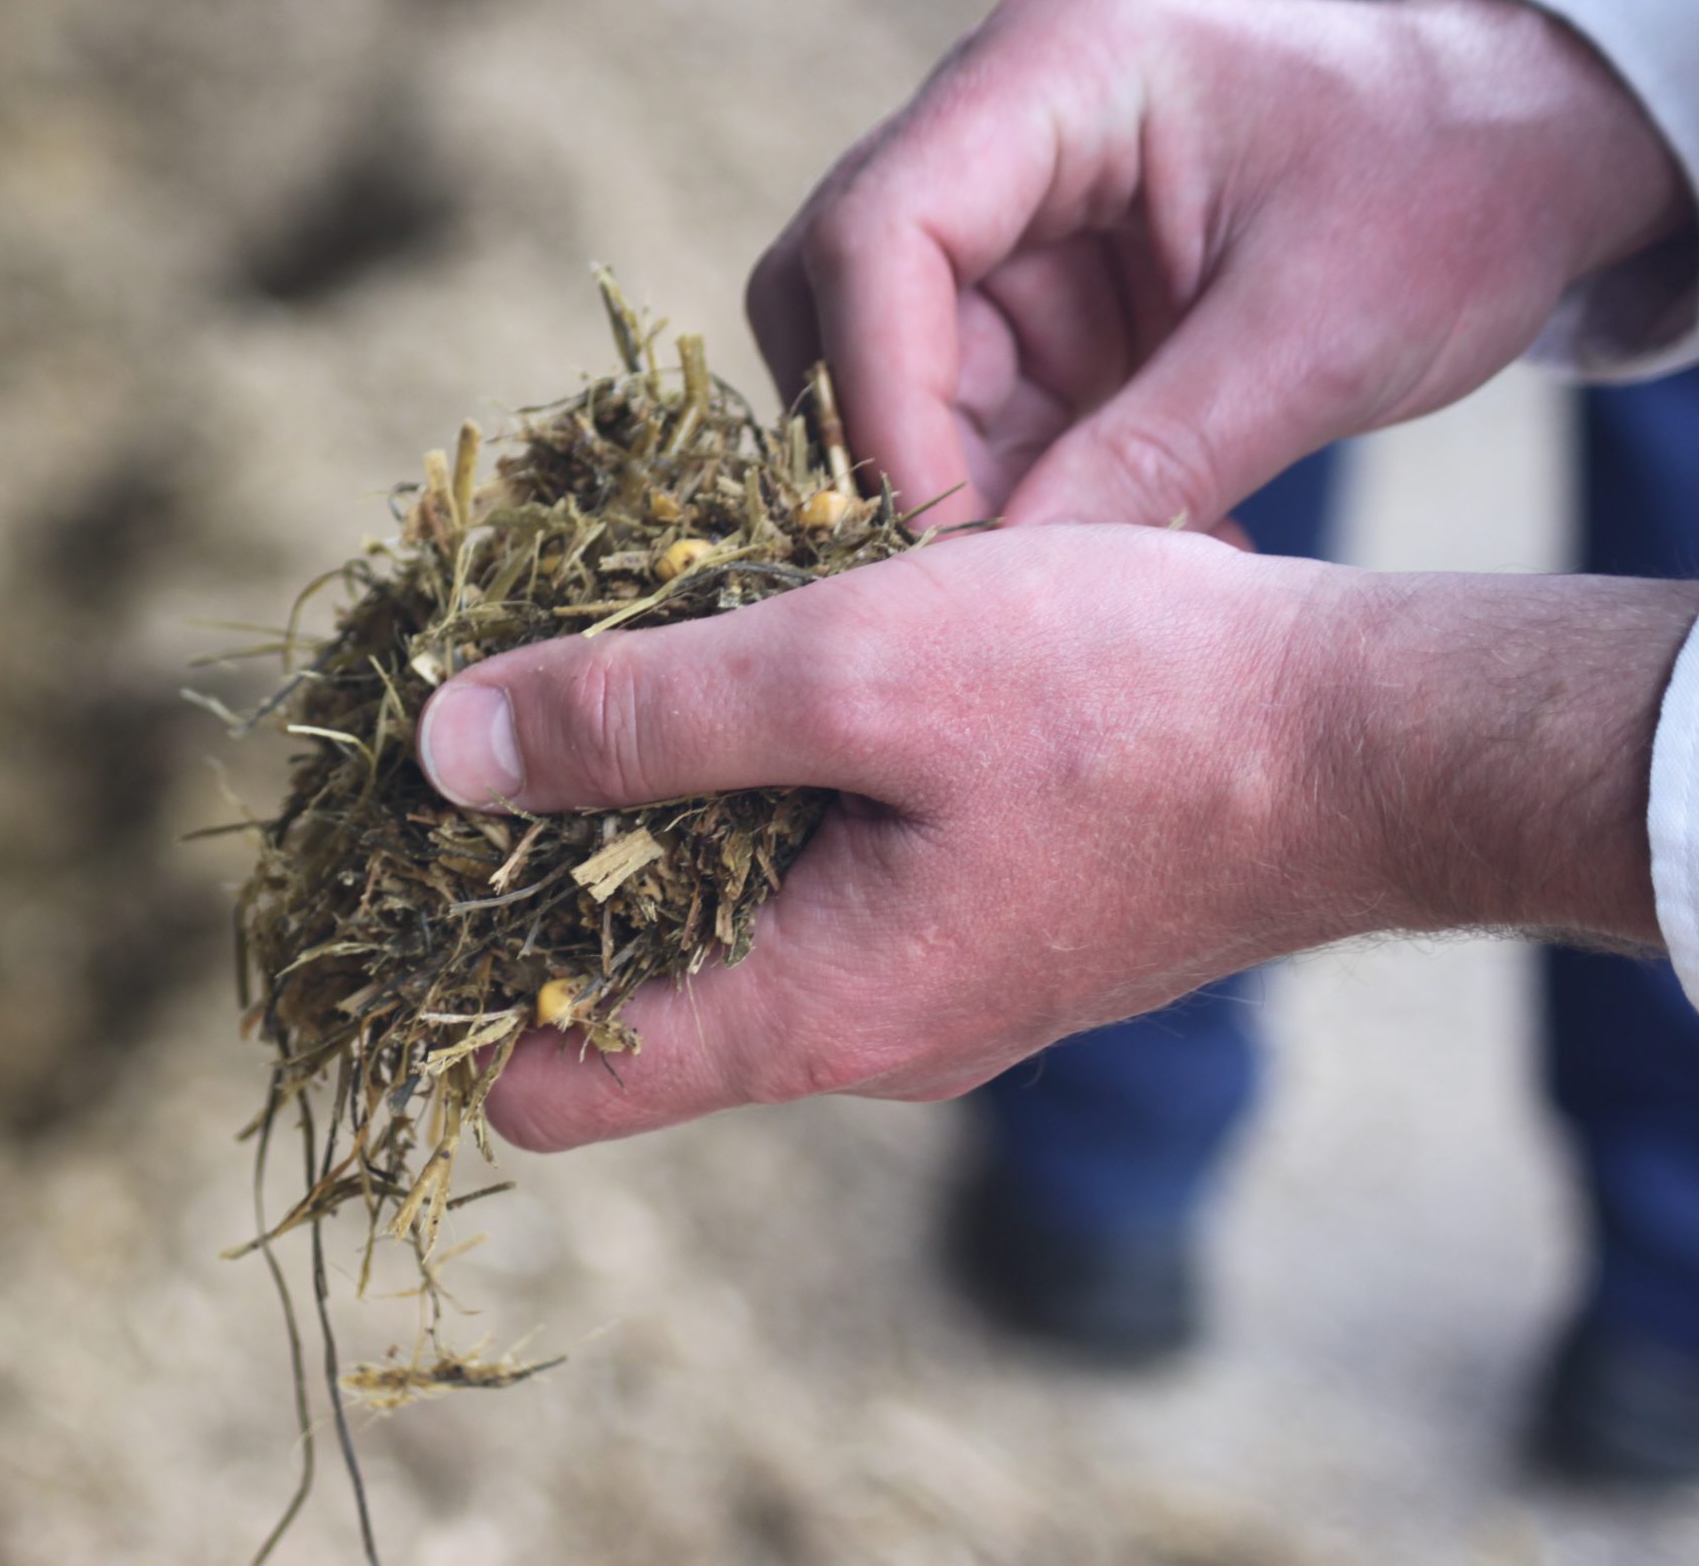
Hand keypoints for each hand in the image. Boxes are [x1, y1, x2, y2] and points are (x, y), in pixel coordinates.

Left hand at [415, 528, 1689, 1150]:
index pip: (547, 1088)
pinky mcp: (972, 915)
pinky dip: (749, 795)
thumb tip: (445, 750)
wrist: (1370, 739)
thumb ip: (641, 716)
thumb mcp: (853, 670)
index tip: (388, 864)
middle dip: (525, 881)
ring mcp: (920, 981)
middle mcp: (854, 1034)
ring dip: (644, 815)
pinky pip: (810, 882)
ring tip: (591, 671)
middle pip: (616, 1005)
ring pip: (715, 927)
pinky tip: (740, 673)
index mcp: (807, 1015)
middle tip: (469, 725)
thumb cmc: (1131, 701)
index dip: (440, 992)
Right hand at [746, 0, 1688, 529]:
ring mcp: (999, 215)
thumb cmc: (1450, 190)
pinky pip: (960, 415)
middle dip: (888, 452)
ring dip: (954, 493)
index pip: (880, 233)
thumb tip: (1001, 595)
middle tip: (974, 583)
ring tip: (1068, 588)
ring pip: (877, 375)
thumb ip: (1152, 460)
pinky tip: (1101, 563)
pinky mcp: (1022, 296)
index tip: (935, 543)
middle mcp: (990, 130)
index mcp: (1051, 72)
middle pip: (837, 301)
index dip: (878, 399)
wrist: (1525, 154)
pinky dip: (1010, 503)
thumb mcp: (1315, 337)